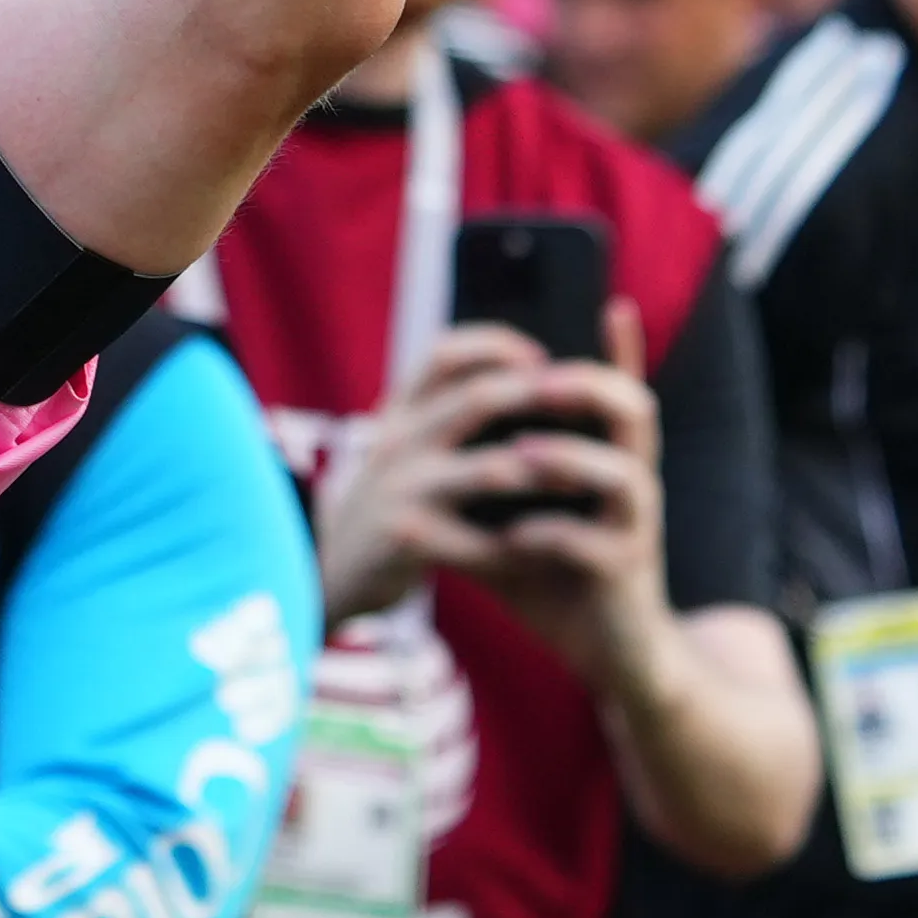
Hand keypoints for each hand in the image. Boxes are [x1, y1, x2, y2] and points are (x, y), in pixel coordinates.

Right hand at [313, 322, 607, 624]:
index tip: (538, 357)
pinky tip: (552, 545)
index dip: (496, 346)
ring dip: (548, 472)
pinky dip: (523, 542)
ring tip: (588, 478)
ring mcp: (402, 490)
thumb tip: (515, 375)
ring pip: (492, 469)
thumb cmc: (384, 503)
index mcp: (398, 414)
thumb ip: (437, 412)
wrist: (326, 571)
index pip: (444, 354)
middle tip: (592, 406)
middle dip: (542, 397)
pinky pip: (483, 541)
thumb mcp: (397, 447)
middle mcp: (397, 442)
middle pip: (480, 400)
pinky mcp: (409, 539)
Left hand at [440, 301, 675, 687]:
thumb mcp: (511, 519)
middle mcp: (629, 485)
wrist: (605, 656)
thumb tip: (412, 443)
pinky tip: (516, 538)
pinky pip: (595, 546)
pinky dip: (553, 535)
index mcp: (605, 462)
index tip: (610, 300)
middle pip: (636, 413)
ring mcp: (633, 530)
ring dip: (570, 459)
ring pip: (626, 476)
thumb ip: (479, 481)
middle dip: (591, 386)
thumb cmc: (555, 578)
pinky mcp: (624, 575)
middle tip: (542, 377)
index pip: (617, 392)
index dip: (621, 349)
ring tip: (521, 452)